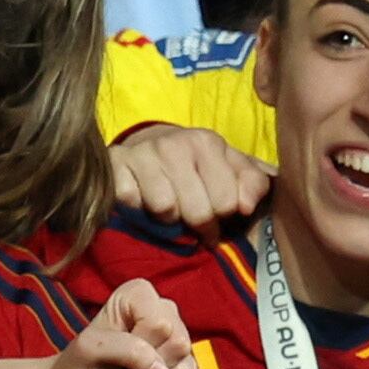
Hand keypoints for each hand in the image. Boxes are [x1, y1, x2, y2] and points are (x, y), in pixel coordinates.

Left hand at [46, 280, 194, 368]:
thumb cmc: (78, 368)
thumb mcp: (88, 349)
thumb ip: (126, 348)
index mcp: (138, 297)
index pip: (160, 322)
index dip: (139, 342)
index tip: (115, 347)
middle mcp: (163, 316)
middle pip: (179, 342)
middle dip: (147, 364)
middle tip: (122, 367)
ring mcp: (176, 347)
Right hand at [106, 122, 270, 230]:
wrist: (151, 145)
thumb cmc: (198, 164)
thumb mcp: (232, 168)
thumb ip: (254, 184)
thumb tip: (246, 207)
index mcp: (207, 142)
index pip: (227, 202)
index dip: (225, 217)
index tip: (219, 217)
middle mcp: (173, 143)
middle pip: (197, 211)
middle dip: (200, 225)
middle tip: (197, 224)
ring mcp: (142, 153)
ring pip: (164, 209)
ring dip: (169, 218)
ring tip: (172, 210)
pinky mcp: (115, 163)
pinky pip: (132, 202)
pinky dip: (138, 208)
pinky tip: (144, 201)